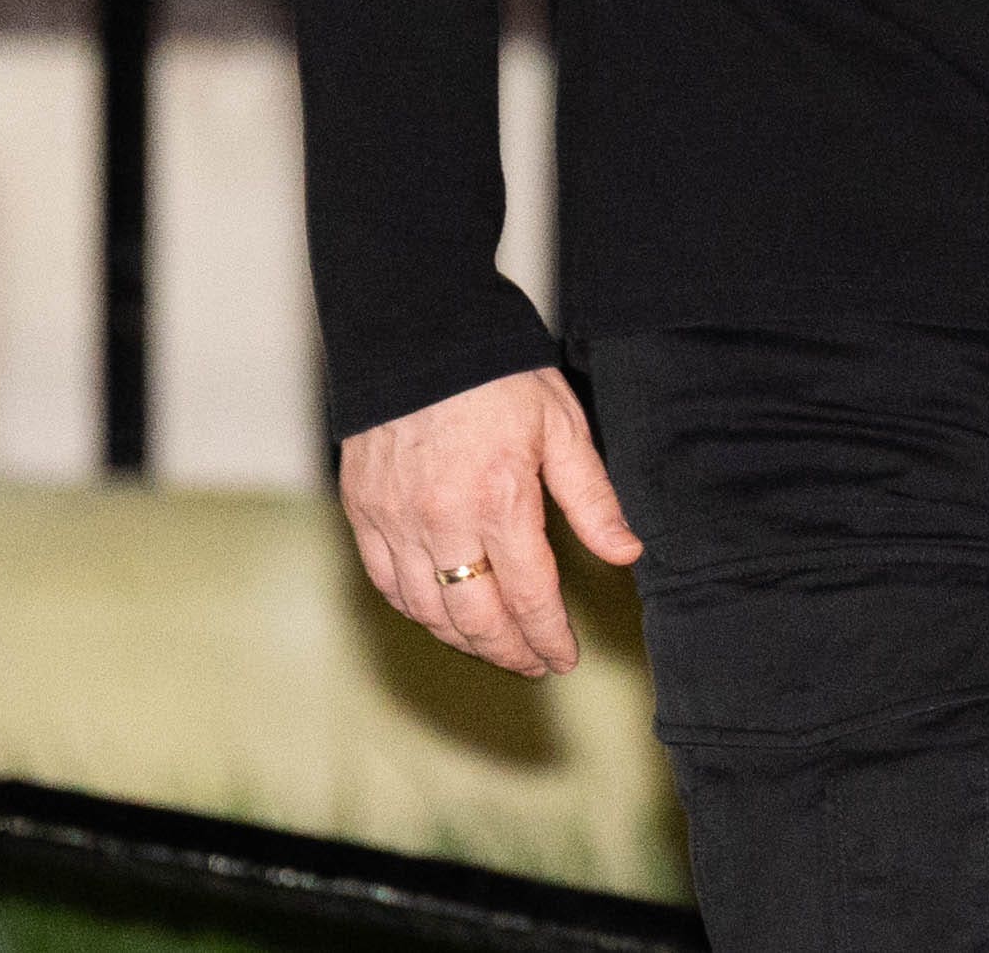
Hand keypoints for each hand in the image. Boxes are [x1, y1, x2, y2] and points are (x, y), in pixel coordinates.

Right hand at [337, 365, 641, 678]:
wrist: (415, 326)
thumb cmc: (496, 372)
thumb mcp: (561, 425)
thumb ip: (592, 498)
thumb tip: (626, 553)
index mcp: (499, 500)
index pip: (529, 599)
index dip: (549, 639)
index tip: (564, 658)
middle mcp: (442, 520)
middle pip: (475, 619)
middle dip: (510, 652)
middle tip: (532, 662)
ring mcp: (394, 518)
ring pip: (426, 610)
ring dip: (463, 638)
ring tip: (492, 642)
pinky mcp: (362, 509)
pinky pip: (386, 582)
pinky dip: (415, 608)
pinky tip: (439, 610)